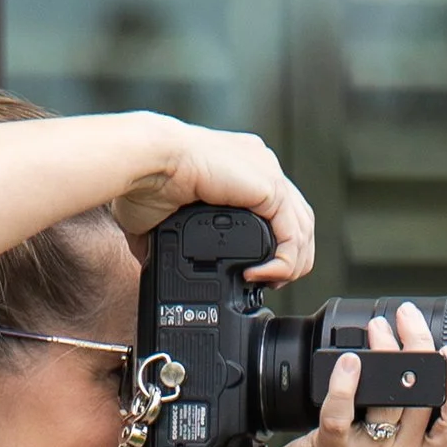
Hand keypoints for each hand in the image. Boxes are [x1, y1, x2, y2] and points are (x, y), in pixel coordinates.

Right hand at [110, 122, 314, 284]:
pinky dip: (284, 261)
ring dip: (292, 264)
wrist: (145, 164)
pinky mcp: (269, 185)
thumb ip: (168, 239)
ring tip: (268, 283)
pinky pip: (292, 233)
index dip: (276, 247)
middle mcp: (260, 166)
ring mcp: (267, 172)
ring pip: (303, 228)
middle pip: (299, 219)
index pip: (278, 210)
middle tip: (269, 283)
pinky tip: (261, 275)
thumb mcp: (163, 219)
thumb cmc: (144, 183)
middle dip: (292, 258)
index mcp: (240, 169)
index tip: (257, 272)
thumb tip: (151, 263)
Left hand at [249, 307, 446, 446]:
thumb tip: (414, 375)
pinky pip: (341, 413)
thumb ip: (409, 434)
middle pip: (423, 396)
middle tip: (408, 319)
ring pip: (388, 396)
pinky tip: (348, 361)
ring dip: (384, 352)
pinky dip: (345, 382)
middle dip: (419, 345)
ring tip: (379, 328)